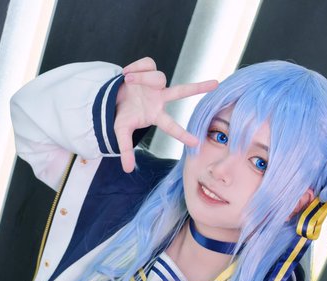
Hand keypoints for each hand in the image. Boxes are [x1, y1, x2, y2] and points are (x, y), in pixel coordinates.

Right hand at [115, 57, 217, 172]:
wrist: (111, 98)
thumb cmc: (122, 116)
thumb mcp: (121, 133)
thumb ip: (125, 150)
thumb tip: (126, 170)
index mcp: (155, 115)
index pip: (171, 127)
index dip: (182, 135)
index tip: (196, 143)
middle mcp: (160, 98)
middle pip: (181, 92)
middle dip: (198, 88)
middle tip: (216, 84)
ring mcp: (156, 84)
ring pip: (158, 77)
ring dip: (141, 78)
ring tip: (128, 80)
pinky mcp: (149, 69)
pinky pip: (147, 64)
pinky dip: (136, 67)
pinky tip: (127, 73)